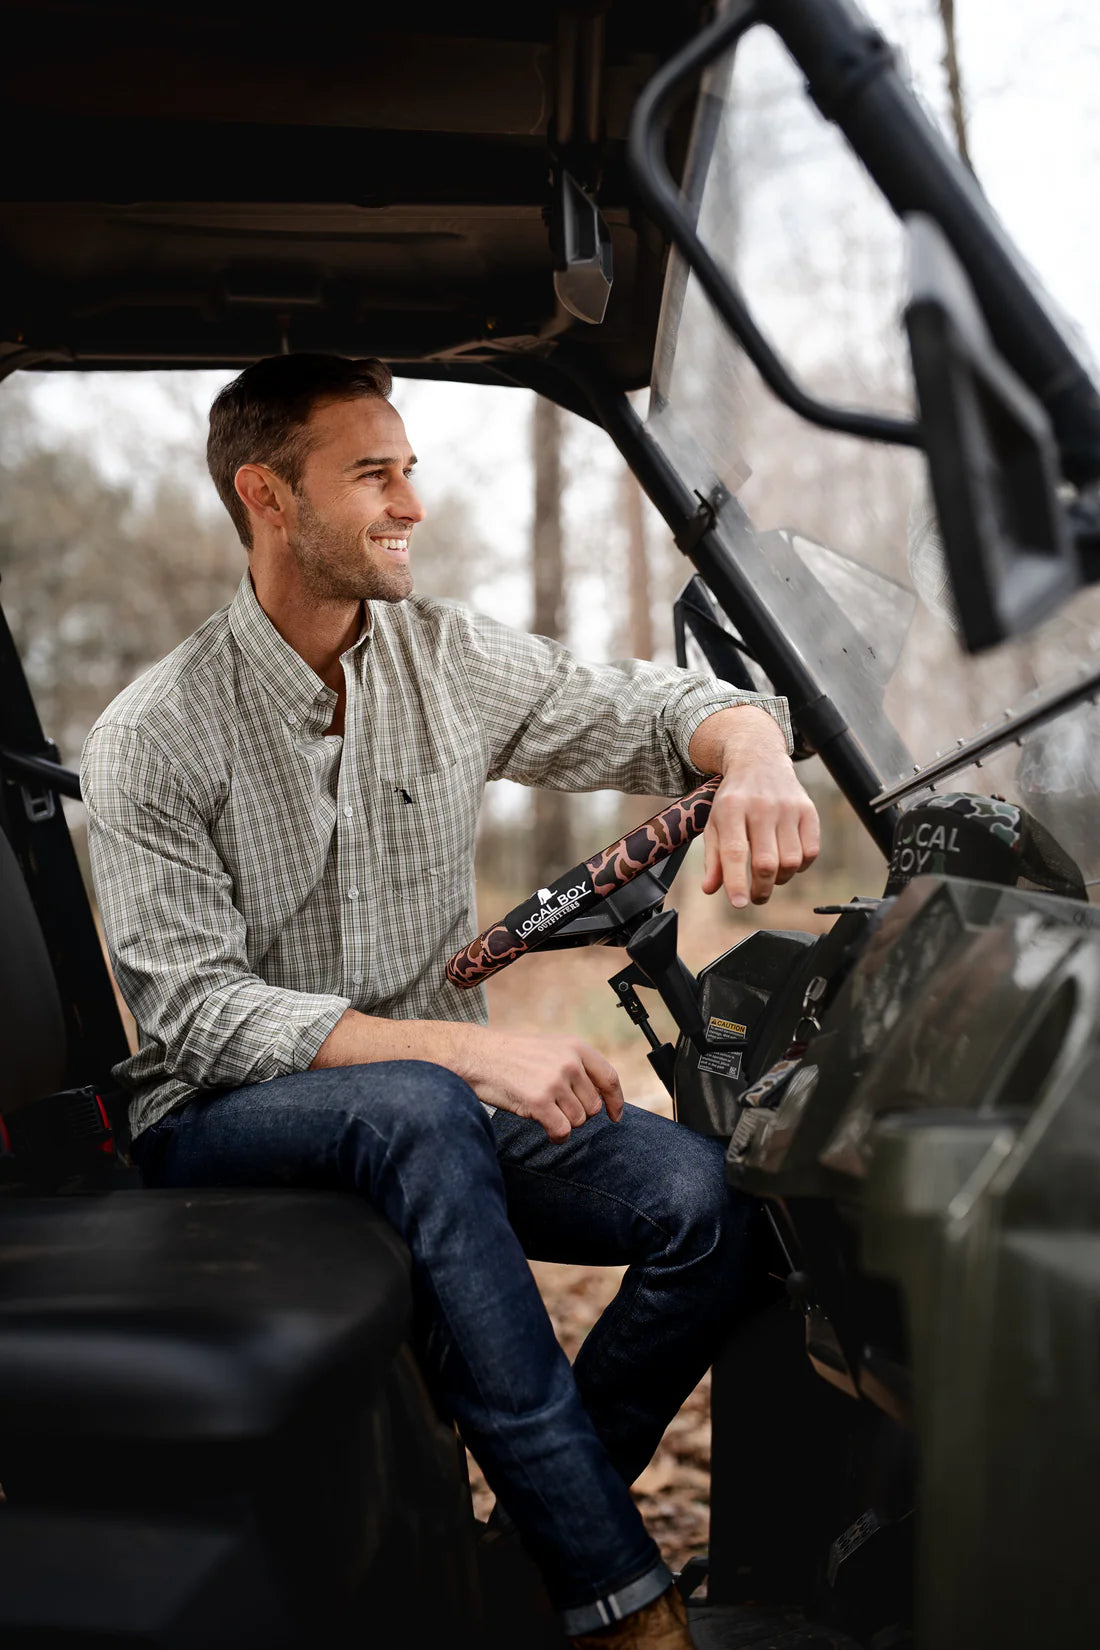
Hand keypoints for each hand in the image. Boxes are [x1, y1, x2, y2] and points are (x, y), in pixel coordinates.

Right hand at [456, 1028, 624, 1141]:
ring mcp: (554, 1082)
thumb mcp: (550, 1048)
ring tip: (545, 1113)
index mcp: (575, 1047)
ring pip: (578, 1120)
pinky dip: (557, 1136)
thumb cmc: (511, 1056)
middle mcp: (569, 1062)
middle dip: (578, 1114)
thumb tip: (598, 1097)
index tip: (615, 1115)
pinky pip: (562, 1131)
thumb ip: (575, 1066)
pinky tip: (548, 1131)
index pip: (609, 1078)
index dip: (615, 1100)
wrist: (477, 1056)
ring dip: (564, 1123)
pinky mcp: (539, 1101)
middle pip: (593, 1106)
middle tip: (556, 1109)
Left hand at [691, 706, 819, 907]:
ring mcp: (788, 808)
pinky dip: (800, 866)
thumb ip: (713, 858)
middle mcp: (761, 807)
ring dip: (781, 879)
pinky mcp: (808, 810)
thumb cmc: (733, 799)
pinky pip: (811, 852)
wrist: (759, 760)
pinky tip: (788, 862)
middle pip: (766, 862)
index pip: (734, 851)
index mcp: (731, 809)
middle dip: (761, 889)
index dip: (737, 882)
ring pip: (790, 861)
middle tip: (756, 897)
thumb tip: (711, 889)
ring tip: (770, 877)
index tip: (739, 904)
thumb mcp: (715, 823)